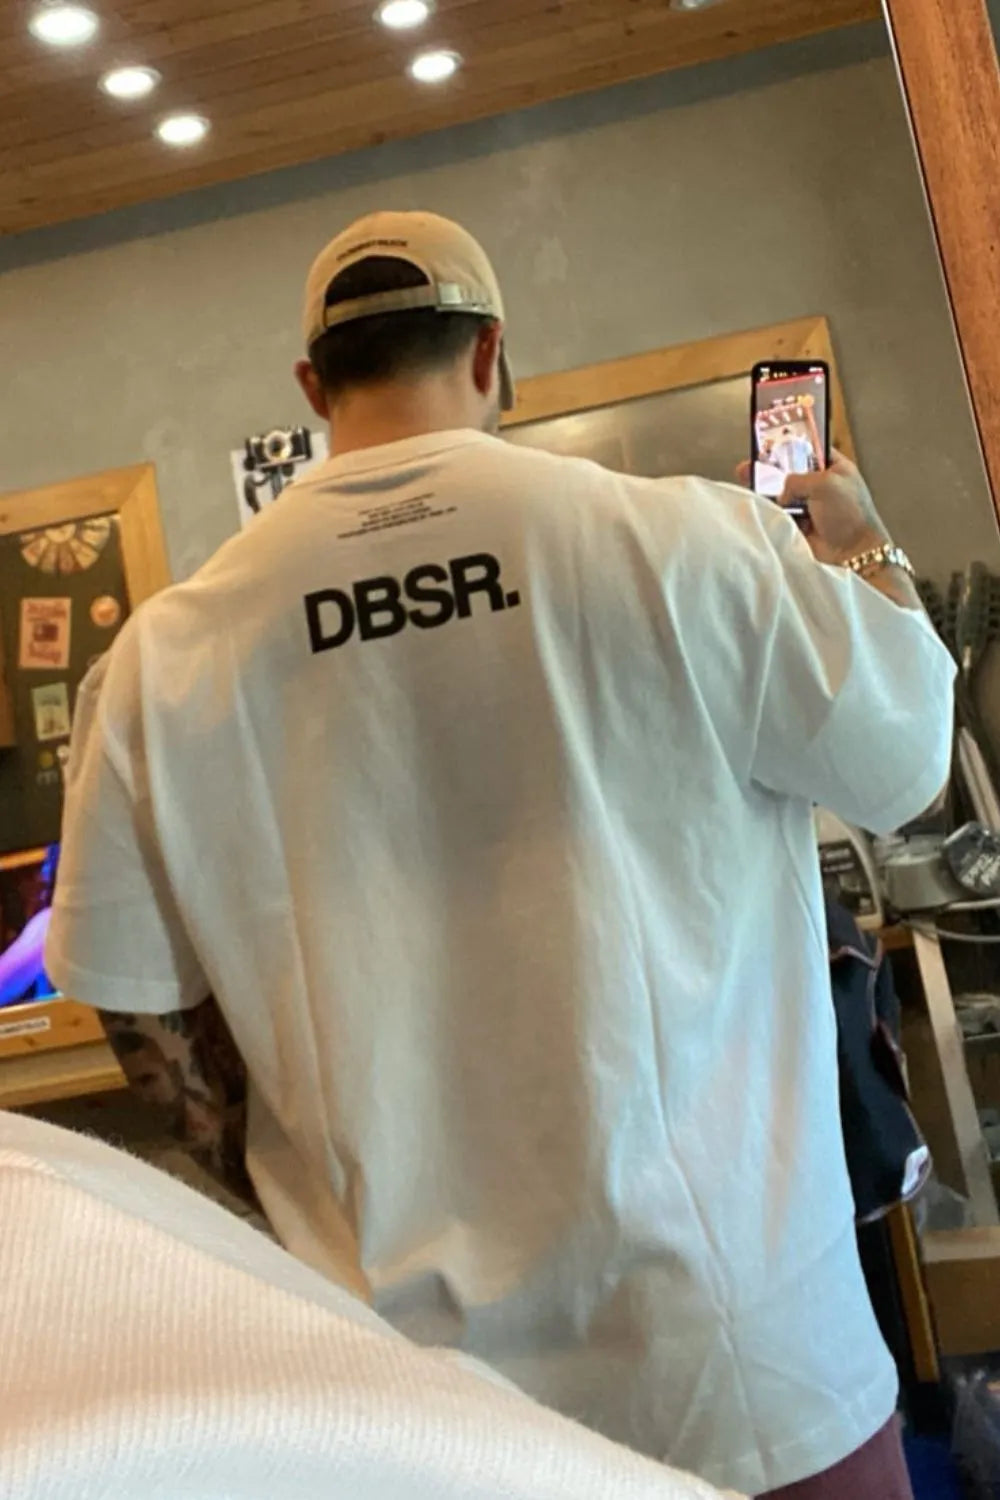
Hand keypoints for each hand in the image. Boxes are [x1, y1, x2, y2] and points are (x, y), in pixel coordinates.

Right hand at [736, 450, 889, 564]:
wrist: (851, 553)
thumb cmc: (850, 515)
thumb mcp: (825, 483)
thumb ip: (797, 479)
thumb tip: (781, 492)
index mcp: (836, 469)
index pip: (811, 449)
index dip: (793, 445)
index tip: (773, 442)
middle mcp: (823, 486)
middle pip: (791, 472)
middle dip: (772, 469)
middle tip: (752, 464)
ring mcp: (810, 506)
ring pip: (782, 494)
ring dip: (768, 491)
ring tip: (748, 483)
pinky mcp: (800, 525)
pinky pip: (780, 514)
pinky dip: (771, 511)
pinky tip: (759, 505)